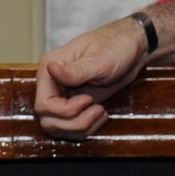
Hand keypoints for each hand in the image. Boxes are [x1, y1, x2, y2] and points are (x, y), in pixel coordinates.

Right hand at [32, 17, 147, 138]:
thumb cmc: (116, 47)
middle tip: (98, 109)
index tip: (88, 99)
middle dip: (74, 122)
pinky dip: (86, 128)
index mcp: (50, 68)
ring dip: (80, 127)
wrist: (131, 49)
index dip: (65, 110)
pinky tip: (101, 114)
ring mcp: (62, 95)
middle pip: (47, 120)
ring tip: (100, 111)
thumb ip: (74, 70)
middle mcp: (52, 83)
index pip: (43, 104)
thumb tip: (50, 68)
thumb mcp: (99, 60)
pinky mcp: (73, 104)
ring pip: (57, 127)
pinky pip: (70, 127)